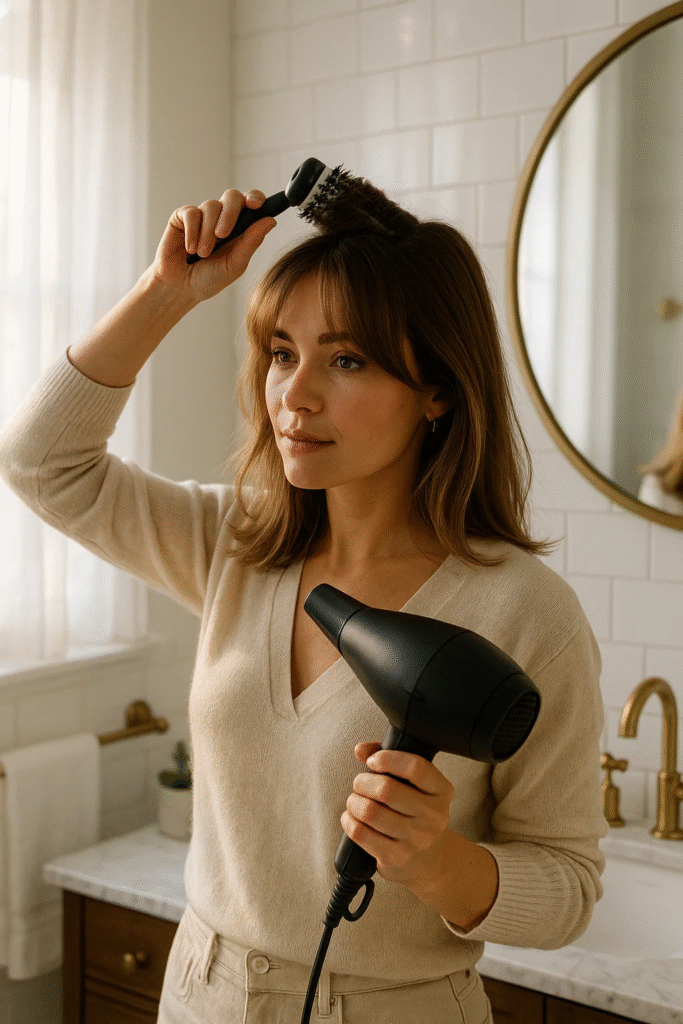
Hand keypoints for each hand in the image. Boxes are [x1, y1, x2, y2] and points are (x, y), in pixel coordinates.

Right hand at [150, 189, 275, 303]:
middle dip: (230, 214)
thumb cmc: (210, 278)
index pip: (251, 202)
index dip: (255, 198)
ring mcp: (203, 215)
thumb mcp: (235, 265)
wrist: (181, 289)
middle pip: (232, 196)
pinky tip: (190, 249)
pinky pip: (191, 213)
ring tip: (203, 254)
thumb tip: (271, 220)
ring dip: (208, 232)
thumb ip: (251, 242)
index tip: (256, 205)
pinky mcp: (182, 217)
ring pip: (211, 206)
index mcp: (240, 226)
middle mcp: (222, 216)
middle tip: (223, 235)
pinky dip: (192, 232)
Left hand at [341, 741, 454, 890]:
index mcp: (441, 791)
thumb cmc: (415, 812)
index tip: (373, 760)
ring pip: (370, 811)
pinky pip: (360, 833)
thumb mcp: (414, 785)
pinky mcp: (397, 857)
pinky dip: (349, 821)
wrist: (428, 860)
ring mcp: (416, 839)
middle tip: (360, 784)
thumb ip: (389, 759)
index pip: (415, 767)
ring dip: (354, 802)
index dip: (387, 759)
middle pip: (386, 789)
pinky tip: (353, 818)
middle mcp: (433, 816)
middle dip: (363, 782)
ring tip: (355, 801)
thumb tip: (361, 749)